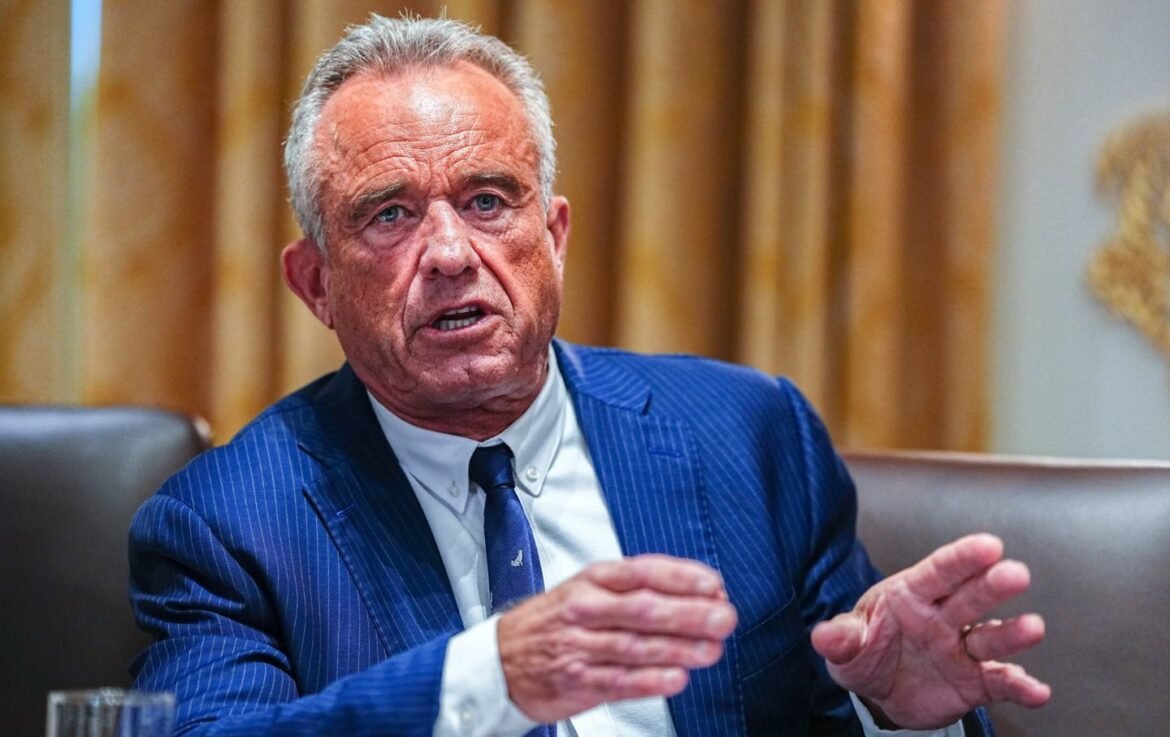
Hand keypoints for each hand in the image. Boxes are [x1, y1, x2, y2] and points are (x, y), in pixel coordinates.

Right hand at [497, 554, 736, 723]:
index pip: (642, 572)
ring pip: (636, 646)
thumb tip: (698, 594)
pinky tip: (676, 679)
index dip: (681, 577)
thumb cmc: (553, 621)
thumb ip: (638, 591)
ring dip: (679, 649)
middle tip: (722, 619)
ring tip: (711, 650)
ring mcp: (580, 645)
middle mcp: (586, 609)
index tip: (714, 585)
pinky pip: (619, 681)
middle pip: (644, 609)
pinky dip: (650, 681)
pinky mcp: (577, 680)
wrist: (500, 658)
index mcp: (593, 580)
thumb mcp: (588, 590)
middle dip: (689, 614)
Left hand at [811, 534, 1050, 728]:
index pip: (938, 571)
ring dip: (1012, 633)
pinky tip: (1037, 692)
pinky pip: (1000, 682)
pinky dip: (1020, 687)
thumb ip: (840, 638)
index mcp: (912, 595)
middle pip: (970, 597)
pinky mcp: (975, 682)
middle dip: (992, 585)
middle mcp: (943, 617)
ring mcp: (962, 648)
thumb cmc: (865, 652)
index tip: (988, 544)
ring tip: (1033, 628)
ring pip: (991, 637)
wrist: (880, 694)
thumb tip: (825, 635)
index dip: (962, 557)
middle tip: (1015, 573)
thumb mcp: (846, 646)